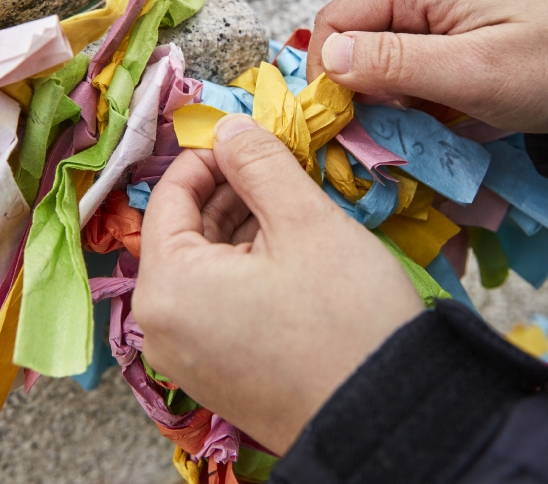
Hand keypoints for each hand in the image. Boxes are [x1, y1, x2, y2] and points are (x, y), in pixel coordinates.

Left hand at [134, 113, 423, 453]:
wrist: (387, 420)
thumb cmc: (345, 318)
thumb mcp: (304, 222)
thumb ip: (259, 163)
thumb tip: (229, 128)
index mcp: (166, 287)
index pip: (168, 195)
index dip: (209, 157)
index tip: (250, 139)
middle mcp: (160, 328)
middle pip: (183, 233)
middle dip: (229, 194)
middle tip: (280, 171)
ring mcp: (185, 358)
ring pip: (202, 268)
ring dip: (241, 231)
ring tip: (293, 213)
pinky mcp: (214, 376)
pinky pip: (215, 305)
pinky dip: (244, 272)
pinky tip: (290, 258)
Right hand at [307, 0, 547, 133]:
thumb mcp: (470, 72)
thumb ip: (394, 63)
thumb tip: (330, 59)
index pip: (335, 21)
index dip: (326, 71)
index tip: (339, 119)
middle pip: (350, 33)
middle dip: (350, 83)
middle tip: (372, 127)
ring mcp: (433, 5)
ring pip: (372, 49)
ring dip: (377, 90)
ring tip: (406, 122)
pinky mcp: (447, 28)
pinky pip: (401, 57)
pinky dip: (401, 89)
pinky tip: (423, 112)